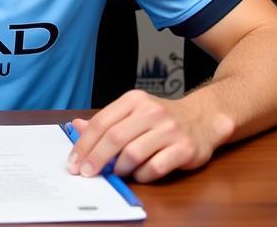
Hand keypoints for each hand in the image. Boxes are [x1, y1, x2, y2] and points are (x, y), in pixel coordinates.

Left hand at [67, 90, 229, 182]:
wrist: (202, 118)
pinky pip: (155, 168)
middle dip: (96, 159)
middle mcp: (151, 111)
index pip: (102, 122)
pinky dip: (142, 175)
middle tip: (87, 173)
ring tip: (118, 172)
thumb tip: (77, 126)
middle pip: (115, 138)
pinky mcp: (184, 148)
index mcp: (134, 100)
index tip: (74, 161)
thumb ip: (107, 121)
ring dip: (120, 168)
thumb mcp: (133, 112)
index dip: (84, 144)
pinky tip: (139, 174)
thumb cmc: (162, 118)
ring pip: (133, 154)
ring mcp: (169, 129)